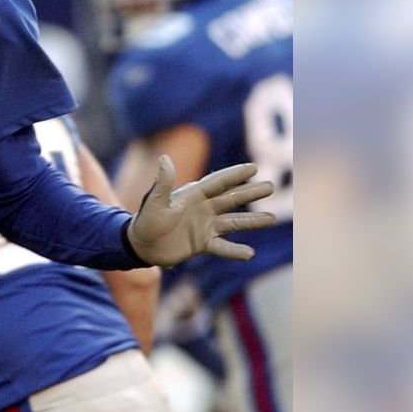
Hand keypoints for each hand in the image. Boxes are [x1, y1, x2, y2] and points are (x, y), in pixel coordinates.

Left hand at [127, 155, 275, 266]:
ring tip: (272, 219)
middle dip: (250, 193)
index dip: (234, 175)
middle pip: (231, 199)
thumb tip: (164, 158)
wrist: (140, 245)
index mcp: (193, 195)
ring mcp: (205, 226)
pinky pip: (223, 247)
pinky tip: (250, 253)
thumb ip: (163, 183)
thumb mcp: (155, 202)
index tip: (253, 168)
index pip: (218, 182)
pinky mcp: (203, 243)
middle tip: (271, 187)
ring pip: (233, 222)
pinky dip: (236, 251)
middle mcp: (203, 208)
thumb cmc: (146, 220)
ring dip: (252, 221)